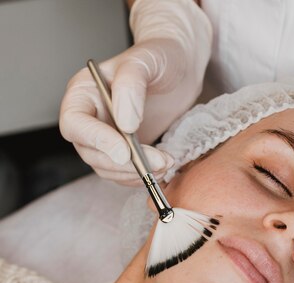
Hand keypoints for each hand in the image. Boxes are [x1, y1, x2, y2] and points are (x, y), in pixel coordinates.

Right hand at [59, 0, 210, 185]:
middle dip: (123, 163)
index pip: (75, 124)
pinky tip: (163, 167)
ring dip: (134, 173)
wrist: (180, 68)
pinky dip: (141, 176)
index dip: (97, 140)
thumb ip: (130, 86)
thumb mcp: (145, 61)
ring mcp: (107, 136)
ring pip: (107, 168)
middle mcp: (90, 117)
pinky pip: (124, 173)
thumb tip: (124, 124)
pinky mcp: (126, 150)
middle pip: (90, 152)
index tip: (125, 151)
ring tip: (166, 163)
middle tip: (158, 161)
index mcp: (83, 92)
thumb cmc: (160, 57)